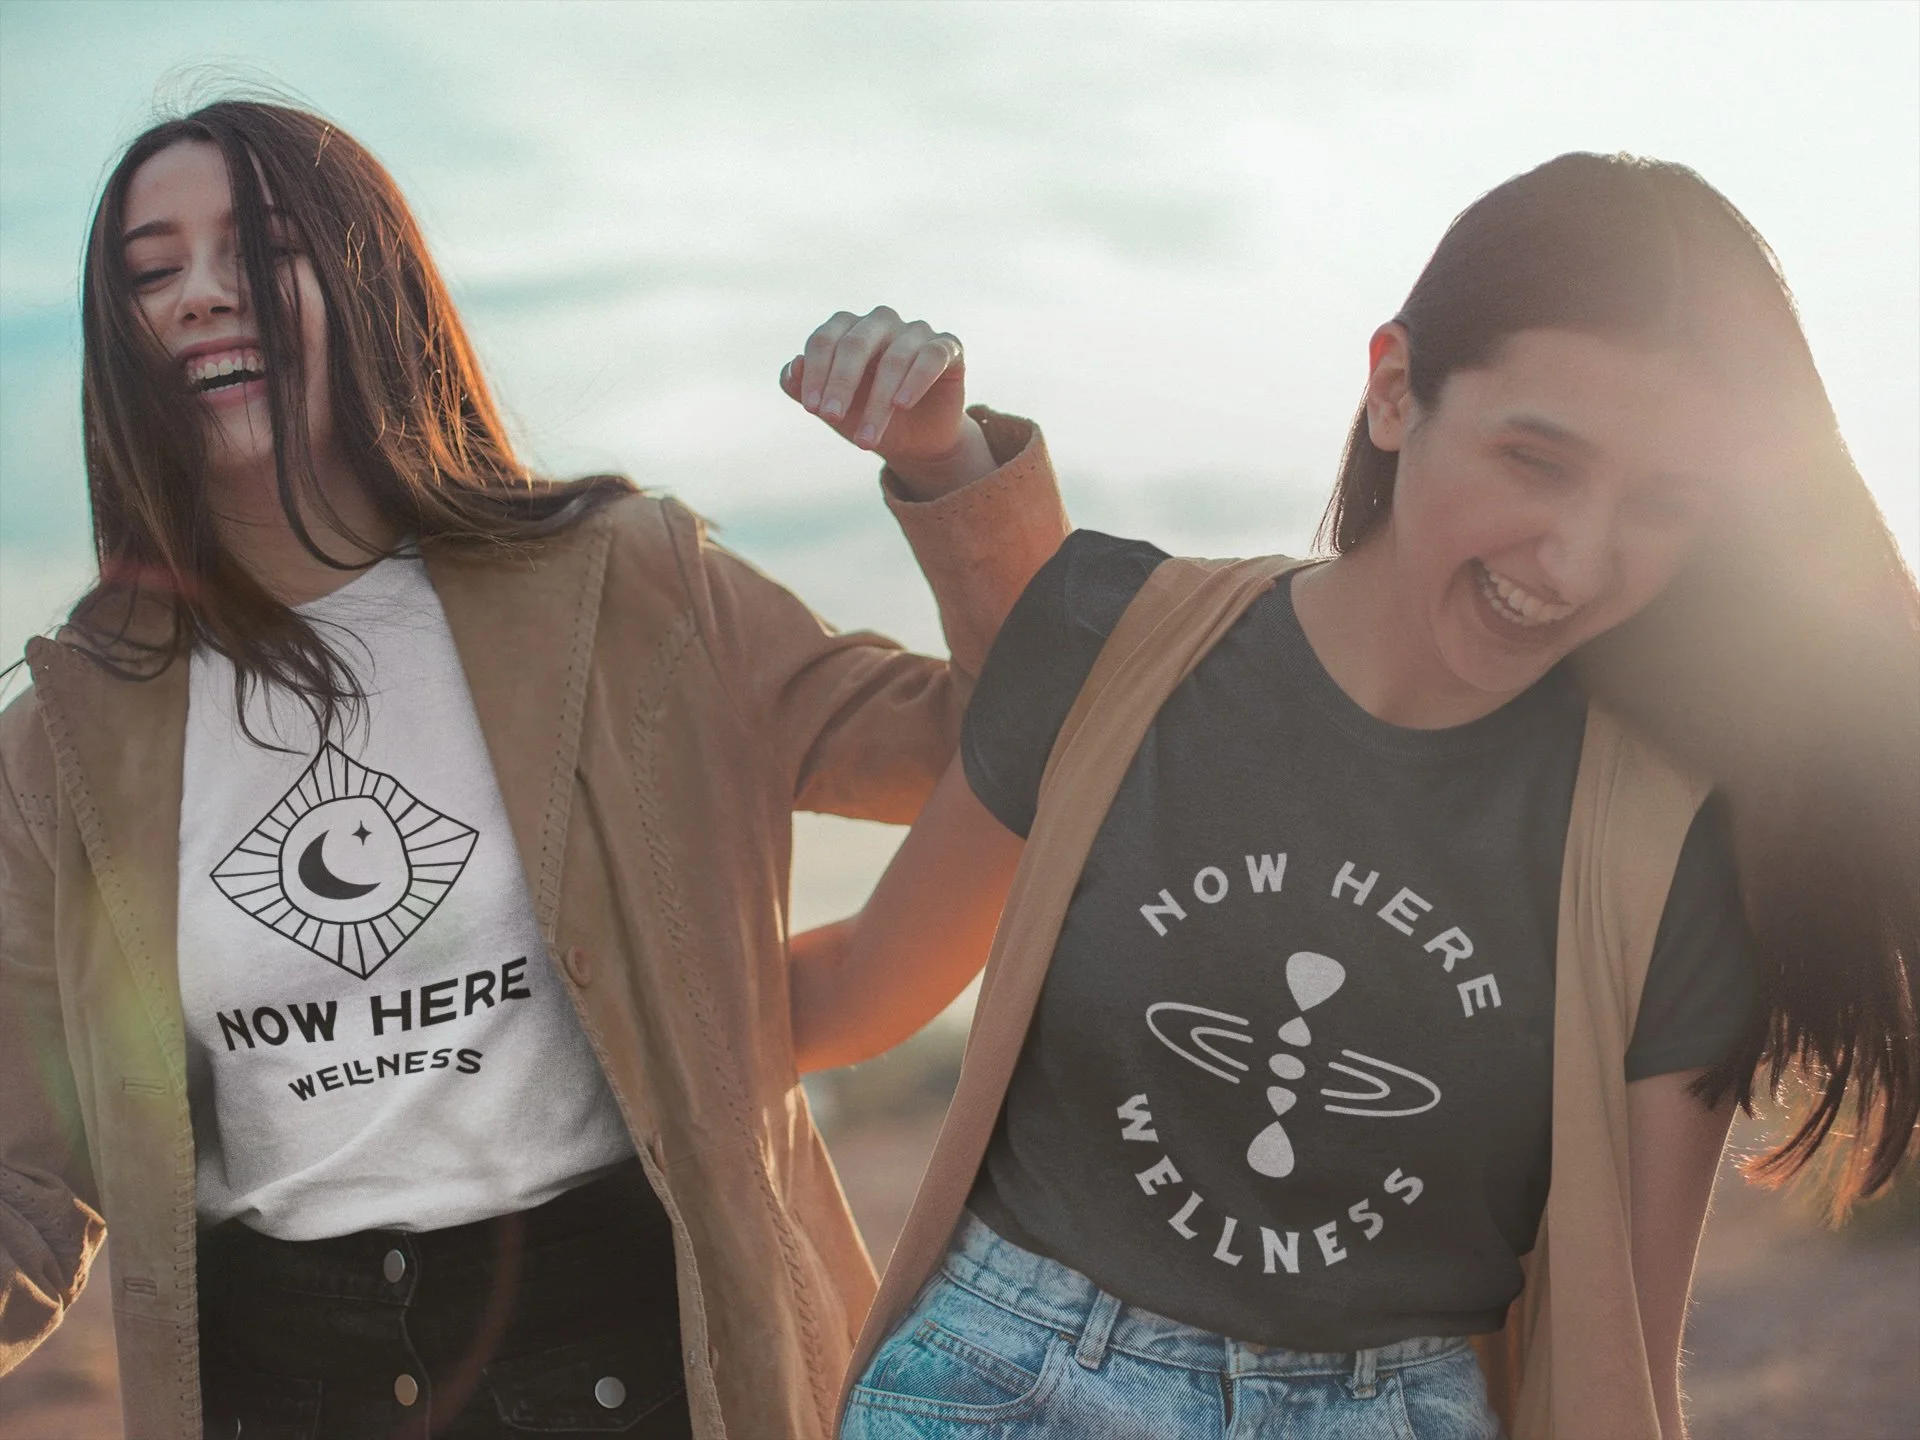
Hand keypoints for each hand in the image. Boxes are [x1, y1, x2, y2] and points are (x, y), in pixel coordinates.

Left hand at [780, 306, 995, 499]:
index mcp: (848, 328)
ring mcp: (915, 331)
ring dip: (878, 402)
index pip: (825, 339)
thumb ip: (804, 387)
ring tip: (867, 438)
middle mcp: (880, 322)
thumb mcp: (831, 407)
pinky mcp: (948, 347)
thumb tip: (793, 368)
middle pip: (855, 343)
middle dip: (841, 384)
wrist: (914, 441)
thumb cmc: (866, 415)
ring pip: (894, 358)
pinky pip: (931, 357)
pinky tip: (902, 405)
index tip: (813, 410)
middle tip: (831, 418)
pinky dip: (916, 380)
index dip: (816, 373)